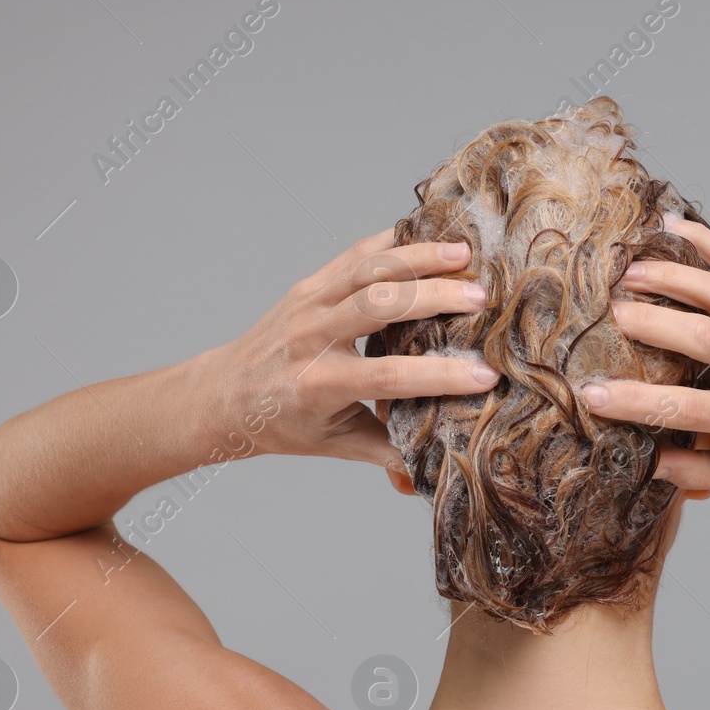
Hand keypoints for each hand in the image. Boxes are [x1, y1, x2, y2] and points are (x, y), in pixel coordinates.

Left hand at [208, 229, 498, 465]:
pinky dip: (394, 242)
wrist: (225, 394)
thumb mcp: (336, 444)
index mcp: (319, 385)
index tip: (485, 376)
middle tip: (481, 298)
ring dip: (419, 257)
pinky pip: (355, 254)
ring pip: (368, 270)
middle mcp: (312, 338)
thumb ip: (387, 453)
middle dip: (434, 298)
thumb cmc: (284, 423)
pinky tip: (430, 237)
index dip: (439, 376)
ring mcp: (309, 303)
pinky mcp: (310, 284)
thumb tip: (436, 472)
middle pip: (379, 306)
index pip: (389, 377)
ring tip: (465, 254)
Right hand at [581, 217, 709, 493]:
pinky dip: (707, 241)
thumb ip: (701, 471)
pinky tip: (671, 226)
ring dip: (673, 278)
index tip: (593, 394)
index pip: (686, 408)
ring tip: (628, 273)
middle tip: (608, 317)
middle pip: (703, 339)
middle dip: (651, 324)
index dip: (636, 401)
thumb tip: (649, 464)